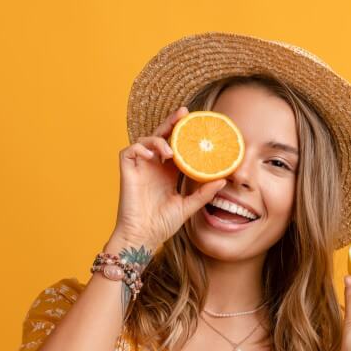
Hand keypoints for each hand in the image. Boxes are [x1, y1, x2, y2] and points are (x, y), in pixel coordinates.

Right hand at [112, 106, 226, 251]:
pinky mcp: (127, 171)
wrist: (144, 237)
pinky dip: (139, 148)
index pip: (177, 145)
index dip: (184, 133)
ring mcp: (140, 167)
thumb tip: (223, 180)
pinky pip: (129, 151)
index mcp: (168, 172)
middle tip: (184, 113)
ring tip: (169, 151)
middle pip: (162, 136)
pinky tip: (150, 155)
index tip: (198, 123)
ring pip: (146, 141)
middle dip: (171, 122)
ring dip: (158, 140)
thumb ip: (204, 193)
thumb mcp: (188, 206)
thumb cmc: (162, 224)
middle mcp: (154, 166)